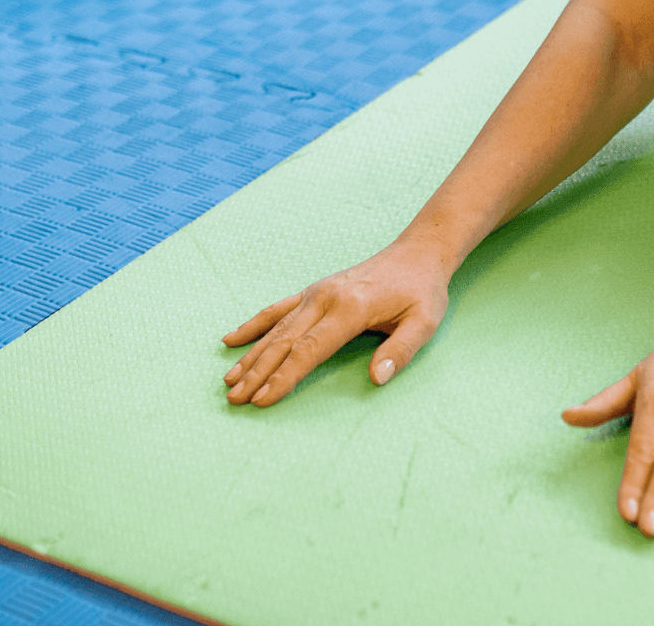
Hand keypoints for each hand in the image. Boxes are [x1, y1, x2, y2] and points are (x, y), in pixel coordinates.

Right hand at [222, 241, 452, 405]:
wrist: (417, 253)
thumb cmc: (422, 291)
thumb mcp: (424, 322)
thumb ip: (400, 351)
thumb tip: (377, 378)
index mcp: (350, 309)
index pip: (308, 350)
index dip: (283, 377)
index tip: (263, 400)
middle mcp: (325, 298)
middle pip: (284, 342)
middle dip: (257, 372)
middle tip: (234, 399)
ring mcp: (316, 292)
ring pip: (276, 328)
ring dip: (251, 355)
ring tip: (229, 380)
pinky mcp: (314, 290)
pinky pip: (277, 309)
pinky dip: (253, 324)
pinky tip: (231, 338)